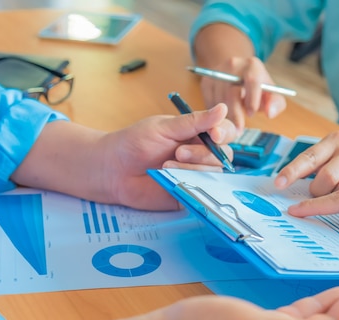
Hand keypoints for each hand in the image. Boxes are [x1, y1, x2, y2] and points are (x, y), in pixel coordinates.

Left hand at [100, 104, 235, 209]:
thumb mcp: (165, 128)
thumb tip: (222, 108)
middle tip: (178, 152)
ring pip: (214, 173)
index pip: (224, 131)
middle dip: (203, 154)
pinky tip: (173, 180)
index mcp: (197, 133)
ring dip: (193, 169)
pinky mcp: (190, 192)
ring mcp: (197, 174)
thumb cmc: (135, 143)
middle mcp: (201, 154)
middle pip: (223, 155)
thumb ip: (195, 121)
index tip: (214, 135)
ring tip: (166, 166)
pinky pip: (203, 192)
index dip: (224, 133)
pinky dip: (192, 185)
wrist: (113, 170)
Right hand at [199, 57, 285, 131]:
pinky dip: (214, 114)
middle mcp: (233, 65)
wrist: (239, 80)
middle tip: (238, 130)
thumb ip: (276, 104)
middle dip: (235, 113)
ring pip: (219, 98)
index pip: (252, 80)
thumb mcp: (272, 96)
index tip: (251, 114)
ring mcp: (217, 72)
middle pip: (232, 91)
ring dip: (224, 116)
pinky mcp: (206, 82)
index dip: (252, 99)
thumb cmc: (259, 91)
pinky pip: (209, 101)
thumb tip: (270, 112)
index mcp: (252, 66)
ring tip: (231, 128)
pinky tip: (223, 120)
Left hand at [275, 130, 338, 195]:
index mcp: (333, 141)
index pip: (309, 157)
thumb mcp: (337, 150)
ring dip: (335, 199)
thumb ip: (319, 165)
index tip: (279, 184)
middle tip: (319, 194)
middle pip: (326, 177)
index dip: (292, 171)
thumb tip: (290, 186)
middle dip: (318, 192)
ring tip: (337, 198)